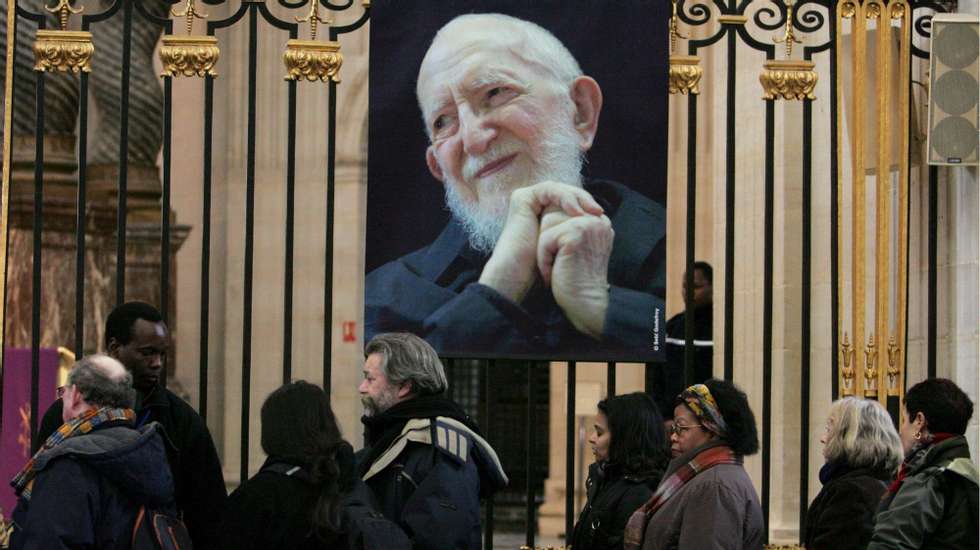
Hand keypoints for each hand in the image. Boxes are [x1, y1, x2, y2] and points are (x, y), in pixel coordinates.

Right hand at [479, 181, 602, 303]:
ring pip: (560, 190)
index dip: (587, 207)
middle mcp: (535, 206)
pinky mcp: (522, 198)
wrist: (520, 275)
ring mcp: (528, 201)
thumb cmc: (542, 268)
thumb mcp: (568, 244)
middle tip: (600, 212)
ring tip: (591, 212)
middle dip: (585, 201)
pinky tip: (576, 212)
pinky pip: (550, 190)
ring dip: (578, 198)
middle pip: (566, 195)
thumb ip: (579, 228)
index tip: (602, 218)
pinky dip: (565, 198)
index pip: (570, 202)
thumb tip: (603, 218)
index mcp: (544, 214)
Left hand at [537, 208, 613, 339]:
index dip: (554, 236)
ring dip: (544, 250)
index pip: (563, 211)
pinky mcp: (576, 234)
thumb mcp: (576, 247)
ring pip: (547, 225)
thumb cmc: (576, 280)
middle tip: (558, 267)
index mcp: (599, 221)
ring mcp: (588, 225)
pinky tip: (553, 275)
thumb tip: (546, 212)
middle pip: (553, 215)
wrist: (585, 305)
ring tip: (555, 269)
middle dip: (548, 242)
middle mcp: (597, 219)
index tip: (563, 261)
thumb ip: (569, 227)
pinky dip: (544, 259)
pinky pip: (545, 238)